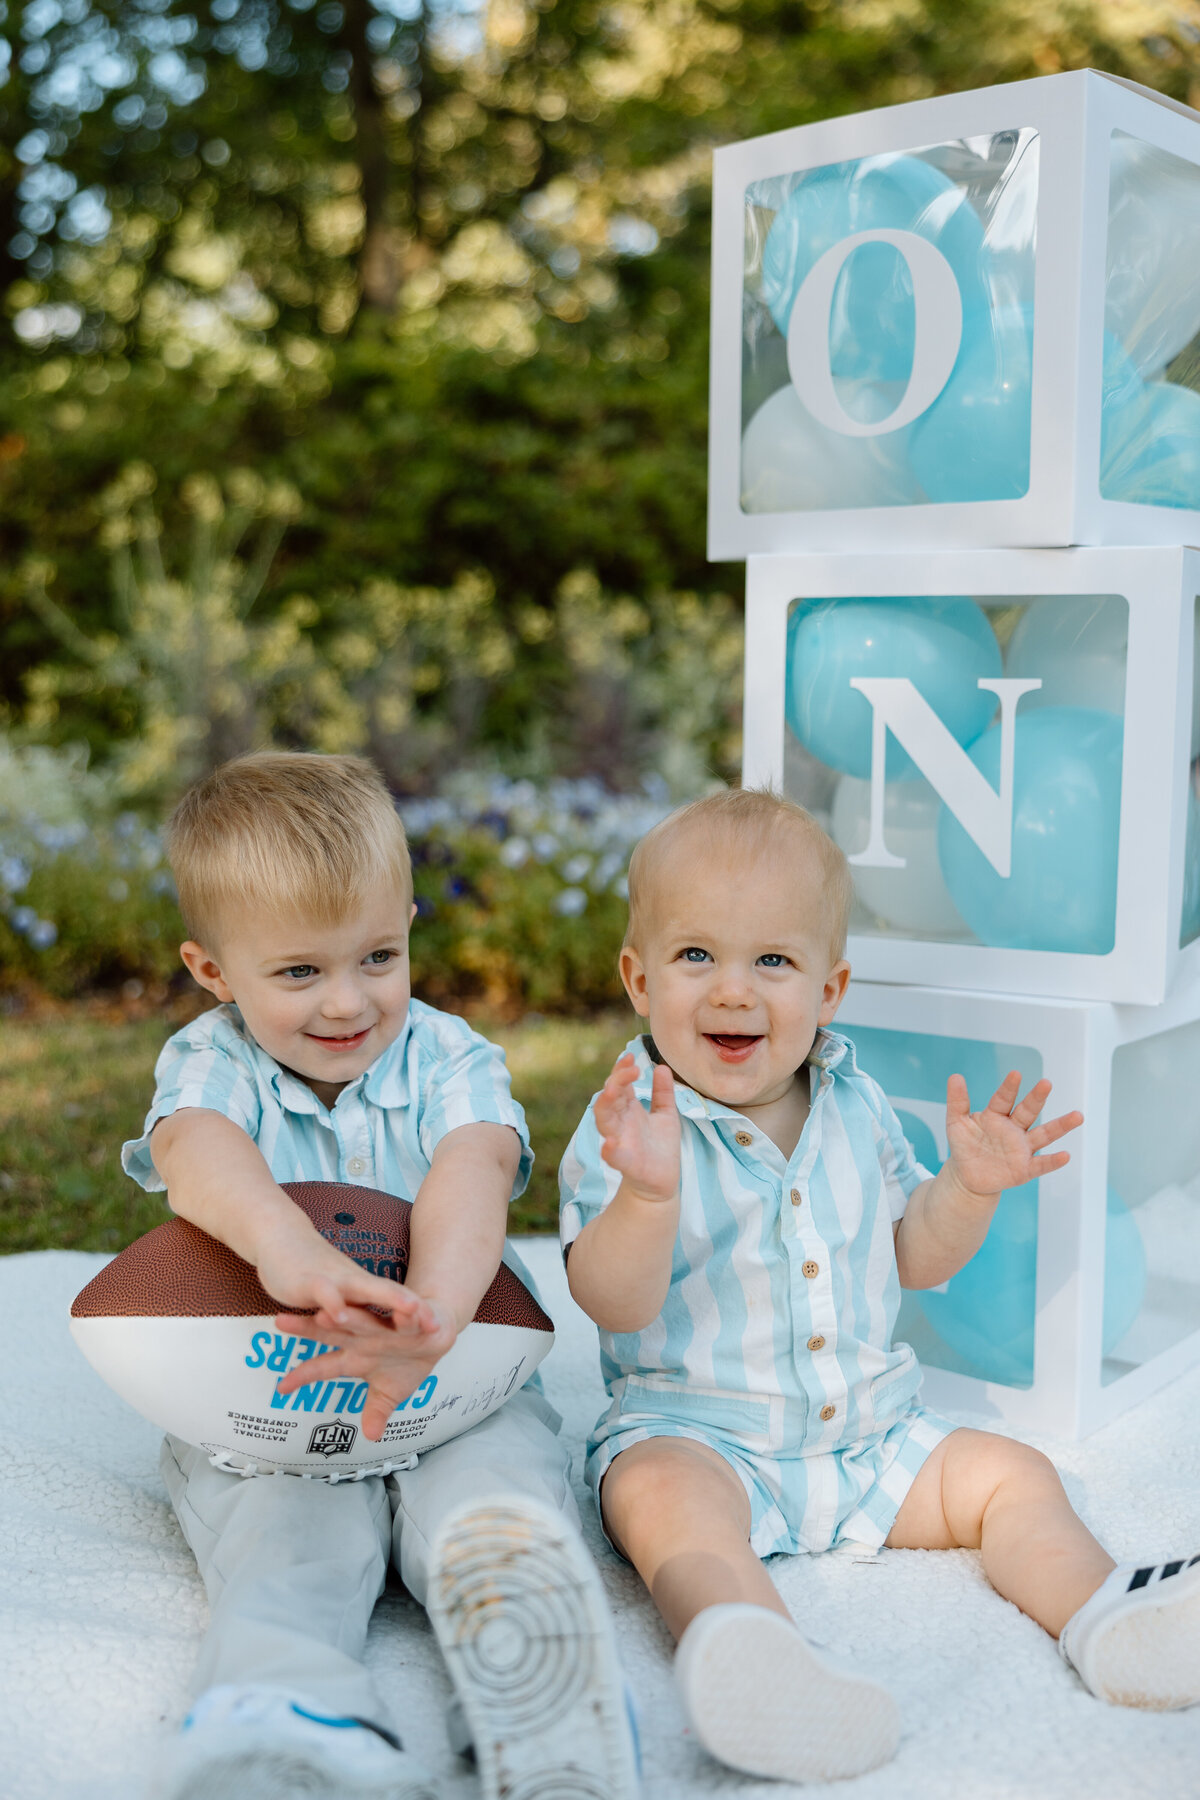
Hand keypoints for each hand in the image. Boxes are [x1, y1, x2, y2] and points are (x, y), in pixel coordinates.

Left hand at [273, 1291, 456, 1441]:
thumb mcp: (390, 1391)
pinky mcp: (414, 1315)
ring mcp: (387, 1326)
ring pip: (364, 1320)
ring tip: (330, 1315)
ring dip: (349, 1318)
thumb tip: (371, 1436)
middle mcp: (365, 1337)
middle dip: (309, 1329)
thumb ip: (377, 1410)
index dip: (303, 1376)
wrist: (437, 1328)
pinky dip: (407, 1315)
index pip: (323, 1367)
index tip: (281, 1388)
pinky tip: (402, 1313)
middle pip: (333, 1333)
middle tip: (281, 1323)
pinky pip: (409, 1315)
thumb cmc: (407, 1359)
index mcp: (356, 1355)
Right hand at [595, 1053, 679, 1203]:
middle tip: (629, 1068)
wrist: (662, 1182)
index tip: (631, 1056)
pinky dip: (610, 1150)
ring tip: (610, 1090)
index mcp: (628, 1110)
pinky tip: (610, 1143)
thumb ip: (662, 1092)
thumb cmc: (660, 1146)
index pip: (620, 1085)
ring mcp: (620, 1142)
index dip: (621, 1070)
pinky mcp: (626, 1164)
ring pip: (604, 1121)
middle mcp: (620, 1123)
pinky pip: (613, 1157)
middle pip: (609, 1098)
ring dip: (605, 1106)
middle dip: (615, 1082)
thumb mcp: (665, 1115)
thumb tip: (662, 1067)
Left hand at [944, 1071, 1082, 1201]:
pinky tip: (1065, 1155)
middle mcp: (1014, 1129)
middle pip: (1028, 1111)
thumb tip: (955, 1076)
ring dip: (1061, 1126)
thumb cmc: (965, 1145)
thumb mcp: (957, 1123)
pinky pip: (1041, 1165)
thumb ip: (957, 1101)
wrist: (967, 1176)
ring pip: (1044, 1135)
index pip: (1004, 1099)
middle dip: (1037, 1098)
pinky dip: (1053, 1161)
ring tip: (1077, 1115)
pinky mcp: (1025, 1169)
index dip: (1009, 1088)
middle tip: (1046, 1083)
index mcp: (997, 1115)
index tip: (1016, 1074)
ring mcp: (1022, 1148)